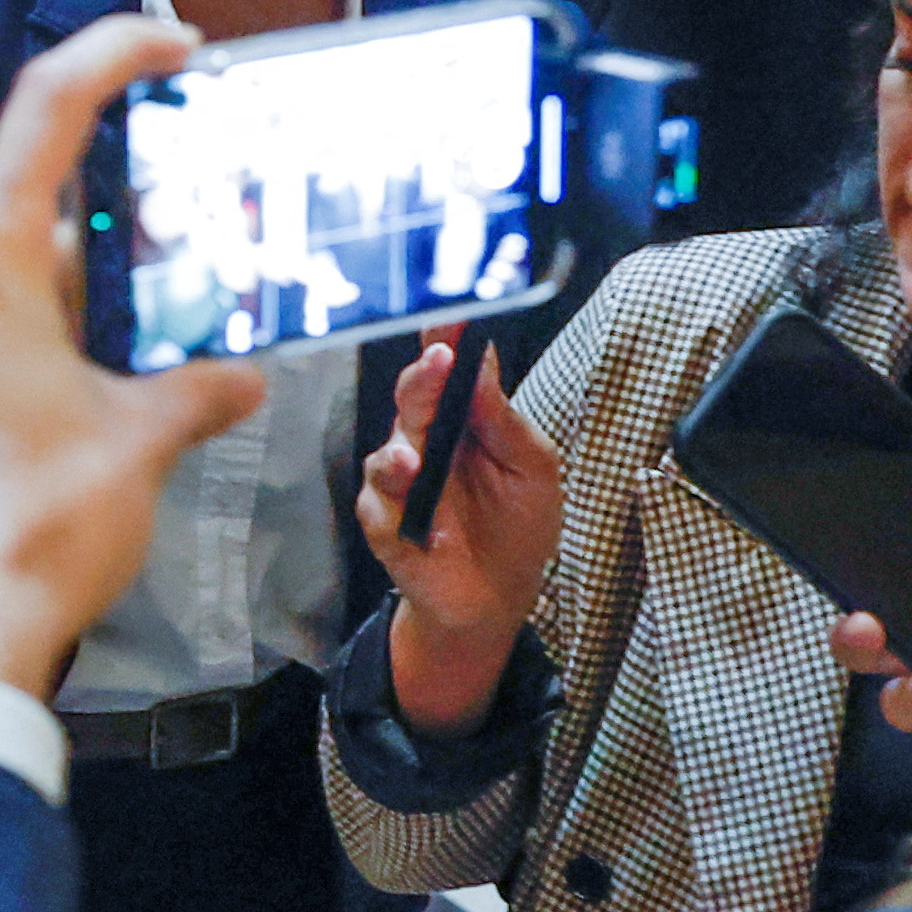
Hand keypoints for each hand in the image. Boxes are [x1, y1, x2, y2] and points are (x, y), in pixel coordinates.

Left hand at [0, 13, 265, 697]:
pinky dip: (12, 350)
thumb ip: (195, 387)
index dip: (113, 54)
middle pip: (25, 214)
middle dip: (105, 238)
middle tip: (180, 262)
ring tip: (132, 356)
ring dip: (60, 305)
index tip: (166, 43)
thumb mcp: (143, 441)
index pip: (47, 107)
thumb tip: (237, 376)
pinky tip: (65, 404)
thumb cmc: (34, 533)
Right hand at [352, 328, 564, 734]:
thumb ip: (505, 421)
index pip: (448, 369)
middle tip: (437, 363)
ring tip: (416, 458)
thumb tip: (482, 364)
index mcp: (463, 419)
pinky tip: (409, 501)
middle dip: (423, 380)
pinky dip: (392, 502)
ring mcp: (399, 481)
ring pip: (386, 449)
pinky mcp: (383, 521)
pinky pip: (376, 504)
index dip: (446, 339)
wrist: (499, 598)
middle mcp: (425, 440)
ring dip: (401, 448)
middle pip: (413, 398)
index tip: (452, 313)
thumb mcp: (535, 469)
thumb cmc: (518, 526)